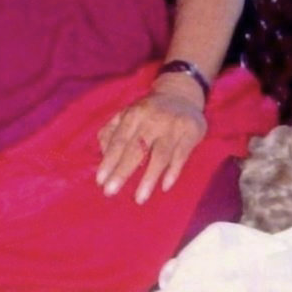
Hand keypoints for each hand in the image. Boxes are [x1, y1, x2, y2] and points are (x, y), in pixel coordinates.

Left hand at [95, 82, 205, 203]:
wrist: (181, 93)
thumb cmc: (148, 111)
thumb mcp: (127, 114)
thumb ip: (111, 131)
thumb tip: (103, 155)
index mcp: (134, 114)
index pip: (119, 140)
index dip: (109, 160)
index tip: (100, 180)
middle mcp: (153, 119)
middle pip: (136, 149)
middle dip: (122, 172)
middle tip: (110, 192)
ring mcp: (173, 126)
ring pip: (160, 155)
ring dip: (149, 178)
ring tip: (139, 199)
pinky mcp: (191, 132)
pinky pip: (181, 155)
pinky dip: (173, 172)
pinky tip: (164, 187)